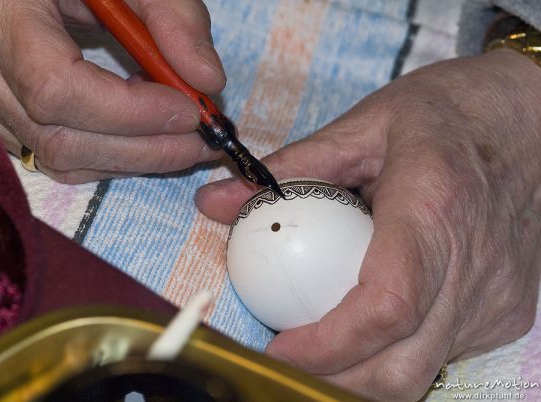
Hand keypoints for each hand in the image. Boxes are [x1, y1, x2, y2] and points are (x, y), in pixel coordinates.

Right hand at [0, 0, 223, 182]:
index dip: (129, 111)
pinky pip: (53, 158)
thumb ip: (169, 13)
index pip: (56, 88)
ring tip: (177, 136)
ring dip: (131, 157)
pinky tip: (139, 135)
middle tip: (202, 141)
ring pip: (58, 159)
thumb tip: (209, 80)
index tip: (188, 110)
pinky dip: (107, 154)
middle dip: (144, 149)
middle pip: (60, 140)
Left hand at [195, 48, 540, 400]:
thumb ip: (288, 169)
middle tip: (282, 355)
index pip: (385, 306)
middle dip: (332, 379)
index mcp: (435, 206)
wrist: (533, 121)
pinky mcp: (506, 312)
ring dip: (359, 374)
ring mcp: (496, 298)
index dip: (326, 345)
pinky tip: (368, 320)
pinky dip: (392, 353)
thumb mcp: (365, 125)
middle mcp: (475, 265)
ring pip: (420, 374)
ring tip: (316, 344)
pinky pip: (439, 353)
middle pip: (401, 367)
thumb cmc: (449, 113)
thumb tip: (214, 203)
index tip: (277, 346)